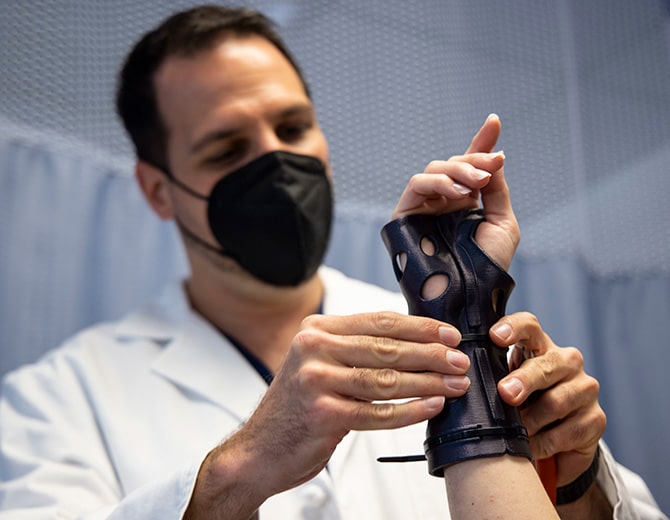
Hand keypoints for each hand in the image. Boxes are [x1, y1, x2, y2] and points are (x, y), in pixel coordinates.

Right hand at [186, 312, 471, 517]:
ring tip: (455, 384)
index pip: (378, 321)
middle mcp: (313, 349)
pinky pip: (378, 413)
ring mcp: (315, 381)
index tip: (448, 334)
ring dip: (428, 382)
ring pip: (386, 379)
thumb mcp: (318, 364)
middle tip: (459, 360)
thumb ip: (355, 348)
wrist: (260, 449)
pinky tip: (431, 407)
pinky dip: (410, 411)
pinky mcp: (322, 414)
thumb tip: (415, 340)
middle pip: (386, 348)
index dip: (419, 327)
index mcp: (316, 330)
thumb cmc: (298, 406)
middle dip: (430, 354)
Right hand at [392, 114, 518, 269]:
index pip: (471, 168)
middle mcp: (444, 202)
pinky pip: (417, 185)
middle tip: (492, 165)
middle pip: (454, 164)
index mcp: (466, 204)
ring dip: (458, 170)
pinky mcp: (405, 214)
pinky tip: (458, 192)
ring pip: (435, 171)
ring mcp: (424, 207)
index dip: (481, 143)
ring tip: (477, 183)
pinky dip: (438, 182)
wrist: (469, 293)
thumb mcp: (503, 223)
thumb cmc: (487, 266)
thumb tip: (493, 157)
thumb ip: (496, 189)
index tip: (494, 121)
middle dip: (474, 159)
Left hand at [490, 312, 605, 486]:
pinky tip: (533, 447)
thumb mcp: (504, 387)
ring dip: (531, 421)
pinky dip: (545, 443)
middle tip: (505, 394)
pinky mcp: (596, 418)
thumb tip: (459, 382)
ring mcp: (585, 388)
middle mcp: (566, 361)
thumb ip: (490, 378)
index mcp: (538, 346)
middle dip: (523, 380)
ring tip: (516, 432)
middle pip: (545, 365)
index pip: (529, 326)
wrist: (557, 442)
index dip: (513, 328)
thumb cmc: (523, 404)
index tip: (495, 336)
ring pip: (557, 401)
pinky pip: (568, 431)